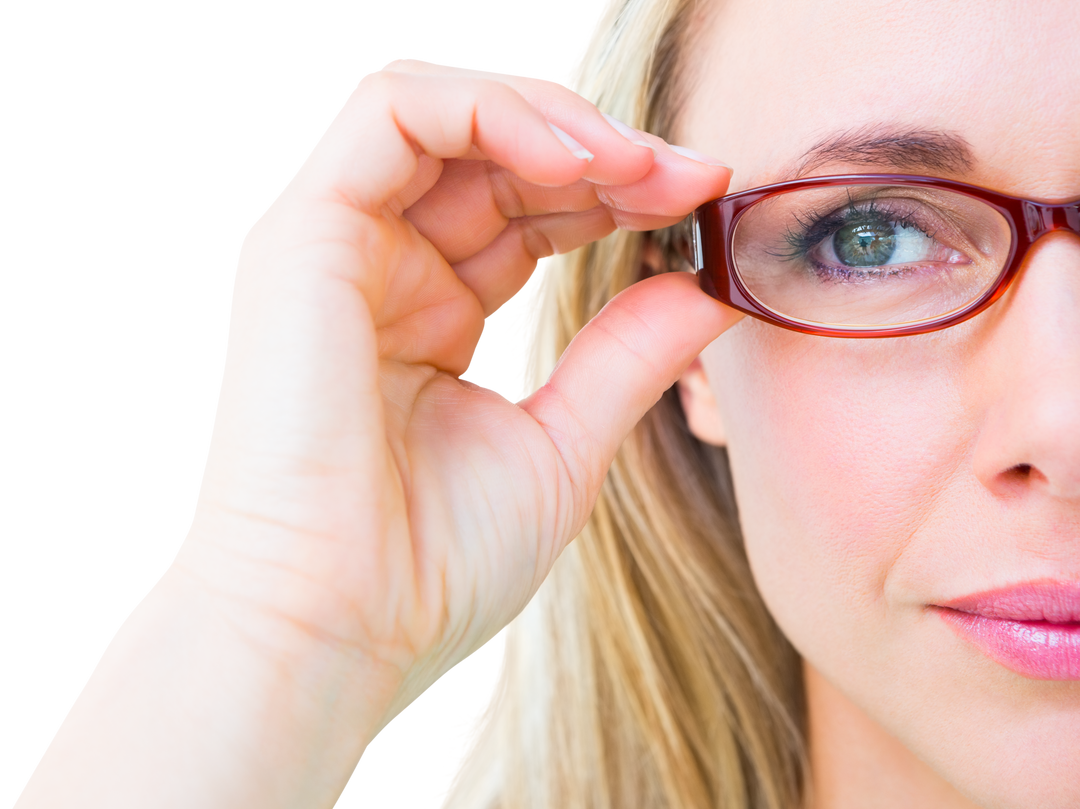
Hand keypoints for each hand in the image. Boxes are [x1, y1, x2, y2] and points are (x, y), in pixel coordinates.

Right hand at [16, 58, 739, 808]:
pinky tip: (575, 160)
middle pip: (496, 155)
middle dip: (603, 150)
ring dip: (553, 119)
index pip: (529, 211)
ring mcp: (336, 245)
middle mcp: (381, 270)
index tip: (705, 202)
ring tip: (638, 163)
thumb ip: (630, 353)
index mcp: (430, 317)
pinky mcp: (301, 234)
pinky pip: (392, 115)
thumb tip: (709, 284)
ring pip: (443, 112)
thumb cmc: (432, 563)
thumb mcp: (563, 443)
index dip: (617, 193)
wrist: (335, 628)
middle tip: (691, 176)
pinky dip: (489, 112)